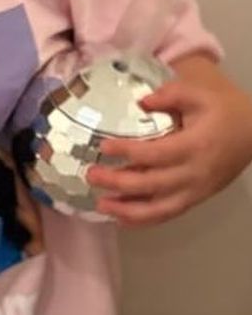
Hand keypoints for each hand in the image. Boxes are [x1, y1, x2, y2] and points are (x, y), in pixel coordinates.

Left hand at [88, 61, 251, 225]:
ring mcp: (196, 190)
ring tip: (100, 205)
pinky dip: (144, 220)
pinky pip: (169, 214)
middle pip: (152, 184)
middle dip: (118, 182)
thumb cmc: (223, 110)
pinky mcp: (196, 199)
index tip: (104, 147)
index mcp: (195, 145)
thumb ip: (170, 94)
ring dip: (127, 210)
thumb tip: (141, 103)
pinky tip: (121, 219)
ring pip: (159, 209)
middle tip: (91, 175)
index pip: (155, 153)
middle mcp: (194, 173)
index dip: (127, 152)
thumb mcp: (199, 94)